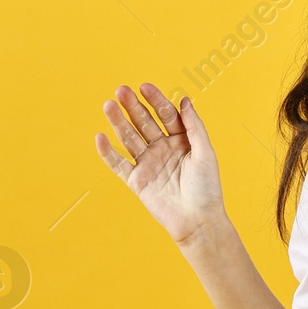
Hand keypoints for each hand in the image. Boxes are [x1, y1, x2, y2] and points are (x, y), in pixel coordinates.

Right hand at [94, 83, 224, 246]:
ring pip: (129, 138)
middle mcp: (162, 149)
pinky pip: (118, 164)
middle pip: (144, 123)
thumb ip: (194, 126)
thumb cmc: (206, 188)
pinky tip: (100, 137)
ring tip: (108, 105)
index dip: (155, 100)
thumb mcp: (204, 152)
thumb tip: (184, 100)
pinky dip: (108, 152)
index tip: (144, 87)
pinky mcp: (136, 181)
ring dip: (118, 122)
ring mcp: (147, 164)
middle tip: (121, 90)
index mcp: (180, 140)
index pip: (165, 115)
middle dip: (133, 106)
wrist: (198, 221)